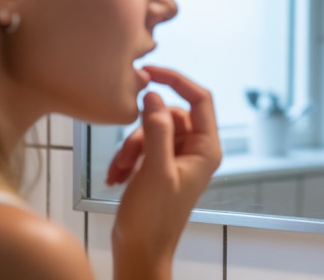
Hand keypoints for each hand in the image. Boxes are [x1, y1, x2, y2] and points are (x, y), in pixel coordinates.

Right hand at [105, 66, 221, 279]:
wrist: (140, 252)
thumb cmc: (153, 219)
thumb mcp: (154, 171)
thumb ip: (156, 130)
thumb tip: (154, 96)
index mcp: (207, 149)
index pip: (200, 98)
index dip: (177, 80)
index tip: (151, 71)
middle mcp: (197, 150)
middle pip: (170, 114)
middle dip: (143, 131)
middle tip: (127, 154)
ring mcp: (179, 158)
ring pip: (152, 130)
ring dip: (131, 148)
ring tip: (120, 172)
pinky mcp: (161, 166)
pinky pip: (144, 146)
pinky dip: (127, 158)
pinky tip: (117, 178)